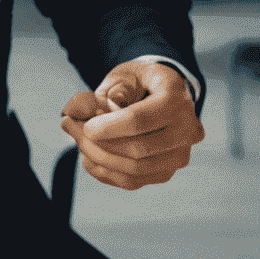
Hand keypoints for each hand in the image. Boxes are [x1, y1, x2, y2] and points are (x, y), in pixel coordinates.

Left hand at [60, 60, 202, 189]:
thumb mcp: (124, 76)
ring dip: (99, 159)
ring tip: (79, 142)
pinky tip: (90, 157)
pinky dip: (106, 172)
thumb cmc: (141, 83)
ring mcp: (180, 154)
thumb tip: (76, 111)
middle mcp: (187, 129)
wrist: (162, 96)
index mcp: (177, 98)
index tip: (83, 125)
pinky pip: (133, 182)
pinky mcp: (168, 172)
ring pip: (134, 170)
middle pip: (138, 149)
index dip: (107, 127)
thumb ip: (101, 92)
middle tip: (71, 128)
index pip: (140, 120)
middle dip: (97, 144)